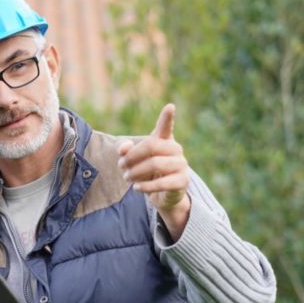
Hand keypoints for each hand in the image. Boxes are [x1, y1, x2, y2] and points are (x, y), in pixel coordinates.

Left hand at [117, 103, 191, 240]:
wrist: (163, 196)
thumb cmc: (147, 173)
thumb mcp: (132, 160)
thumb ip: (124, 150)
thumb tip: (123, 149)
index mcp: (164, 140)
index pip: (166, 127)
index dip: (167, 117)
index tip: (170, 106)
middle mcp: (175, 149)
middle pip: (151, 145)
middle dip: (132, 156)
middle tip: (121, 166)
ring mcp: (181, 165)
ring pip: (155, 164)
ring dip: (136, 172)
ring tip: (127, 178)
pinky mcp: (182, 181)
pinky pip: (162, 182)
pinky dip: (146, 186)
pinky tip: (136, 187)